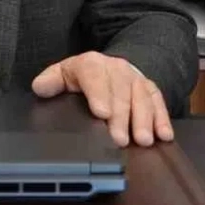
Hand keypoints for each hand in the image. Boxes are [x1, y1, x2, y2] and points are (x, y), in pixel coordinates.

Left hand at [31, 51, 171, 146]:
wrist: (109, 67)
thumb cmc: (83, 77)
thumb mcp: (63, 75)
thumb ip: (51, 81)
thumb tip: (40, 88)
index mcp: (91, 64)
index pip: (94, 75)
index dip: (98, 94)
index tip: (101, 113)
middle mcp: (116, 68)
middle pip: (120, 91)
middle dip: (121, 116)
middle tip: (119, 139)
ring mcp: (135, 78)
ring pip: (142, 97)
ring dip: (144, 119)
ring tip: (143, 140)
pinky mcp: (149, 89)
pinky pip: (158, 101)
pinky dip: (162, 118)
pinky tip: (164, 135)